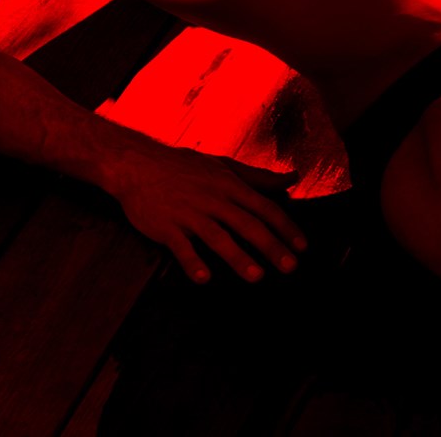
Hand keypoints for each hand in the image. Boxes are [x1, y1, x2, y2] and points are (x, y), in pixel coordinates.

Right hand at [107, 141, 307, 283]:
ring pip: (218, 237)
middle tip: (290, 267)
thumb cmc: (185, 166)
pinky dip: (192, 262)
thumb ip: (260, 176)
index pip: (265, 208)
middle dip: (271, 247)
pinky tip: (204, 278)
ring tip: (257, 277)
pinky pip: (181, 247)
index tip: (303, 247)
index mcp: (230, 185)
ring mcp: (190, 213)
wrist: (137, 163)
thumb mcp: (224, 166)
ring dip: (238, 257)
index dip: (286, 227)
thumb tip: (293, 177)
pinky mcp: (166, 226)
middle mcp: (214, 199)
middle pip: (248, 224)